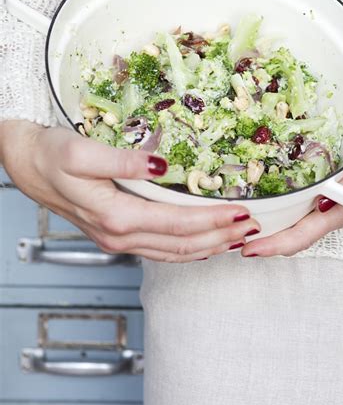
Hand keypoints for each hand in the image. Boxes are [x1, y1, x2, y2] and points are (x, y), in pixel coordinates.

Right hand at [0, 121, 258, 262]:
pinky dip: (188, 250)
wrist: (25, 164)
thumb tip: (161, 164)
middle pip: (183, 245)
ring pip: (174, 253)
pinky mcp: (116, 236)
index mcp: (117, 216)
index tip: (245, 214)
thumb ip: (124, 161)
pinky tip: (203, 244)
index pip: (179, 223)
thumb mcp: (83, 151)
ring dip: (209, 247)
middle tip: (255, 228)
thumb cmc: (50, 155)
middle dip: (222, 237)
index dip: (215, 220)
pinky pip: (161, 251)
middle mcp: (120, 236)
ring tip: (238, 239)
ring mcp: (118, 240)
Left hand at [241, 96, 342, 257]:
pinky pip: (293, 208)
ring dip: (266, 230)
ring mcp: (324, 204)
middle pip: (291, 236)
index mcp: (341, 212)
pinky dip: (274, 213)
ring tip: (235, 227)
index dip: (274, 246)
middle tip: (230, 240)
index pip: (302, 237)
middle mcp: (329, 213)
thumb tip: (322, 206)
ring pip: (291, 224)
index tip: (248, 249)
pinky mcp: (319, 192)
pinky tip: (257, 206)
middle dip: (262, 242)